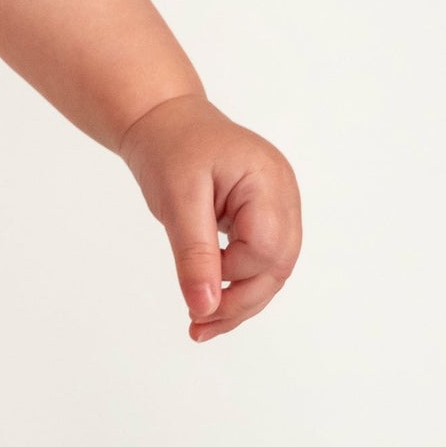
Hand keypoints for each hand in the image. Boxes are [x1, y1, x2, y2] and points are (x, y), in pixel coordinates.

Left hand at [118, 94, 301, 339]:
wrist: (162, 120)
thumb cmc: (169, 148)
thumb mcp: (176, 200)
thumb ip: (194, 254)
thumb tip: (204, 307)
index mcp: (269, 180)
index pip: (267, 249)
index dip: (233, 276)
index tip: (195, 289)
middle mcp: (283, 194)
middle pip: (278, 265)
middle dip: (241, 302)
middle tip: (198, 326)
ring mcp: (277, 206)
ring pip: (271, 270)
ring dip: (240, 301)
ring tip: (201, 326)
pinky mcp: (262, 217)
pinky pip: (259, 259)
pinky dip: (236, 284)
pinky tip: (210, 304)